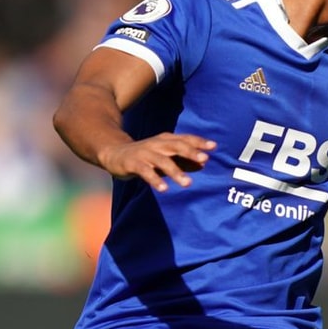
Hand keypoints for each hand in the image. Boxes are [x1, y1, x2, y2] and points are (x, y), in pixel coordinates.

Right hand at [98, 133, 215, 191]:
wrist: (114, 152)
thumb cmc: (146, 156)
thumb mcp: (166, 157)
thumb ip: (184, 161)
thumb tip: (203, 165)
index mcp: (166, 140)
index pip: (185, 139)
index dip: (199, 142)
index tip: (214, 146)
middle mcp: (157, 144)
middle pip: (176, 146)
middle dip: (190, 152)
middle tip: (204, 159)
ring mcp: (145, 153)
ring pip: (162, 161)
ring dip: (176, 171)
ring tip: (188, 183)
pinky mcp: (133, 163)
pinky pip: (145, 172)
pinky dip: (155, 180)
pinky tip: (164, 189)